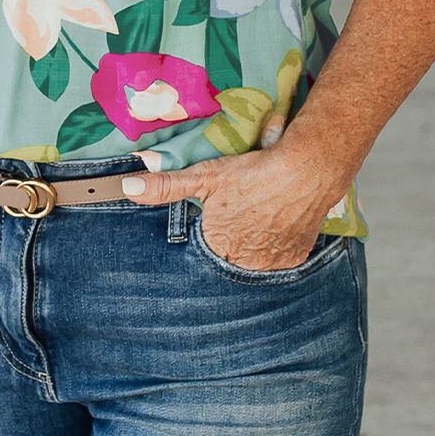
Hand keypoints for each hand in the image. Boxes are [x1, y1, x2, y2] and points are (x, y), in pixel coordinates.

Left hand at [120, 139, 348, 271]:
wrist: (306, 170)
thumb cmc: (253, 172)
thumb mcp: (204, 176)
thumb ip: (165, 186)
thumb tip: (128, 188)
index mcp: (217, 246)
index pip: (203, 248)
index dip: (209, 229)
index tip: (219, 214)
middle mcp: (243, 264)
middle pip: (227, 256)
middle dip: (229, 239)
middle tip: (240, 213)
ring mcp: (271, 265)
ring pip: (253, 261)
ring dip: (251, 245)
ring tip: (257, 216)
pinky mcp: (294, 259)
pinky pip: (277, 260)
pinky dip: (275, 246)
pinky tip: (275, 224)